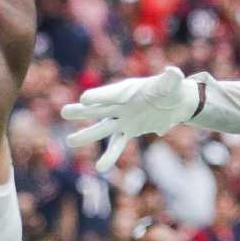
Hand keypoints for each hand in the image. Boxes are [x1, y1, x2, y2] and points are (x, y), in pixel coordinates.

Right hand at [60, 68, 199, 170]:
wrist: (175, 101)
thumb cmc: (172, 88)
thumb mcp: (174, 83)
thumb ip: (172, 78)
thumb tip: (174, 72)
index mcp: (128, 90)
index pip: (111, 94)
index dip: (99, 96)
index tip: (85, 99)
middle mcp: (121, 105)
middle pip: (98, 109)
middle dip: (82, 111)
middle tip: (64, 112)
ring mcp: (123, 118)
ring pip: (103, 128)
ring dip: (87, 135)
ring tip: (70, 142)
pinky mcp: (129, 130)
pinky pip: (118, 144)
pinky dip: (110, 156)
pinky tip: (100, 168)